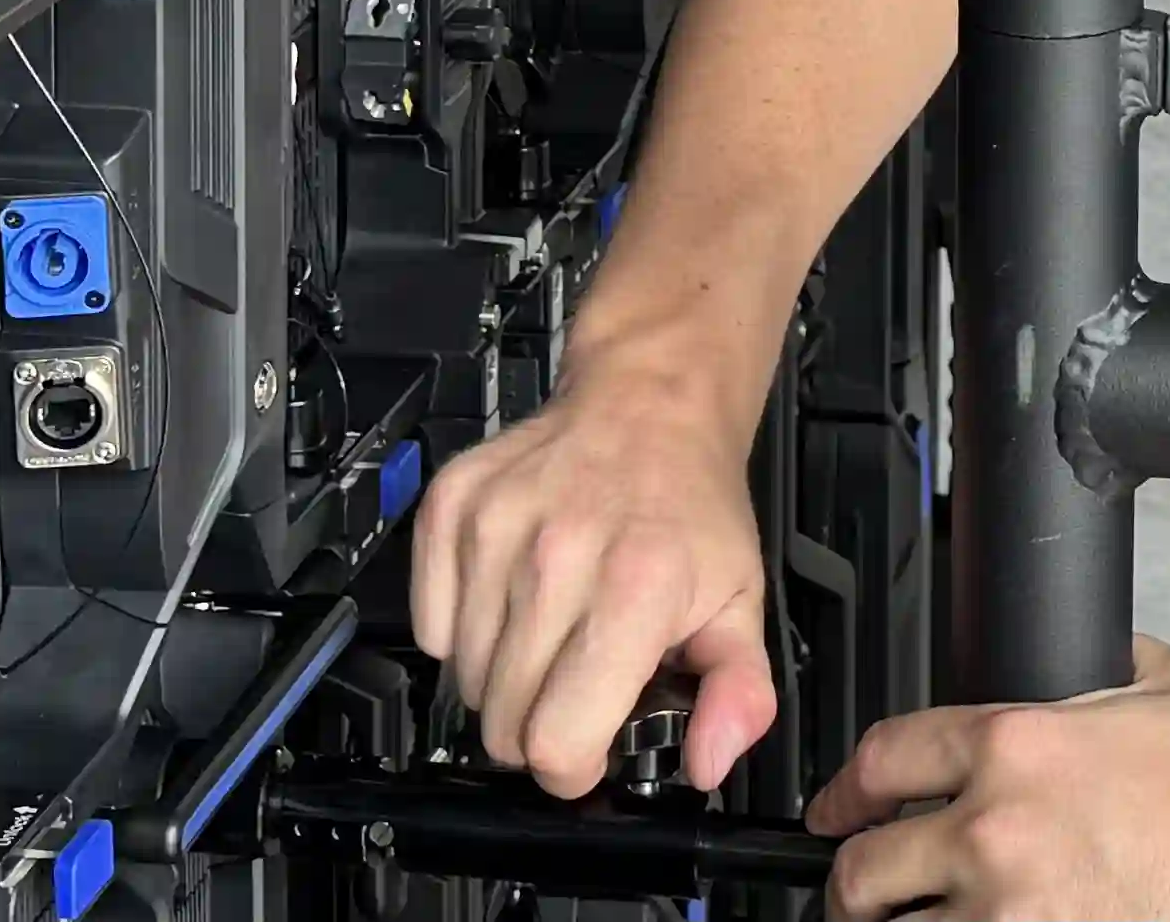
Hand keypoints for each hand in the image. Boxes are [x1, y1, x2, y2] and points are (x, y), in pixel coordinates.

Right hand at [406, 355, 777, 796]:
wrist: (648, 403)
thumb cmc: (691, 508)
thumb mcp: (742, 602)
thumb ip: (740, 694)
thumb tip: (707, 762)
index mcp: (636, 588)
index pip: (556, 742)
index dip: (573, 767)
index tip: (590, 747)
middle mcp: (555, 556)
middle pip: (500, 724)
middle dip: (537, 727)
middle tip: (574, 687)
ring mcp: (492, 528)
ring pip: (461, 681)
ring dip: (501, 679)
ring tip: (550, 634)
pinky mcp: (449, 508)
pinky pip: (427, 627)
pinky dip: (462, 633)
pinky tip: (511, 601)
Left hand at [811, 639, 1169, 920]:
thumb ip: (1117, 664)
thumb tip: (1098, 655)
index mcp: (1018, 745)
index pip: (885, 756)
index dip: (845, 788)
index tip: (840, 806)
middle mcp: (993, 829)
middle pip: (864, 865)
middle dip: (854, 878)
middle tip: (862, 886)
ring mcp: (1005, 911)